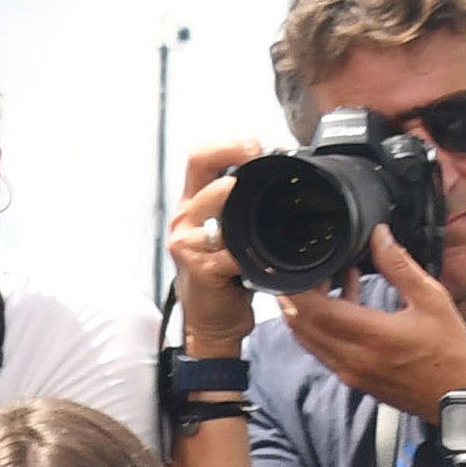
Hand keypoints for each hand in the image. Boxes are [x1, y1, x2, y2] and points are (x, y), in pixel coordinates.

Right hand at [166, 142, 264, 351]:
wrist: (212, 322)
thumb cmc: (225, 277)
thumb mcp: (228, 235)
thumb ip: (241, 209)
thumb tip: (280, 185)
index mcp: (194, 205)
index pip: (199, 157)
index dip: (226, 144)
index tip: (256, 145)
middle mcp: (185, 218)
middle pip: (200, 167)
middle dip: (233, 154)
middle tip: (259, 153)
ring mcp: (187, 243)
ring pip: (211, 204)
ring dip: (233, 197)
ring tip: (253, 198)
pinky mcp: (200, 269)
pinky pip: (226, 251)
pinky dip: (248, 253)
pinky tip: (261, 255)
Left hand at [272, 223, 465, 419]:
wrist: (461, 395)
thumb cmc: (451, 350)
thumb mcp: (431, 299)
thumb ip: (399, 266)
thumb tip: (379, 236)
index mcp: (370, 336)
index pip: (313, 310)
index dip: (297, 287)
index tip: (299, 264)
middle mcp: (352, 358)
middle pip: (301, 325)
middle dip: (296, 296)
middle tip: (308, 269)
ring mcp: (350, 373)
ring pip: (309, 340)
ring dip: (307, 313)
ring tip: (327, 283)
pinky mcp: (353, 380)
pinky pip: (323, 351)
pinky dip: (322, 329)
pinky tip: (344, 306)